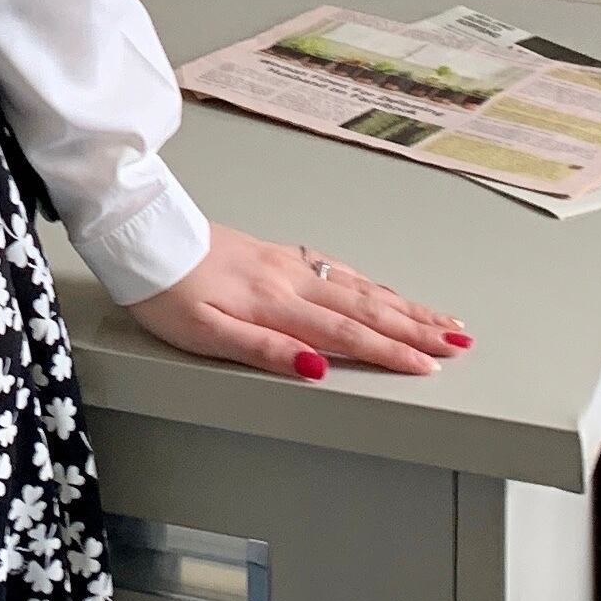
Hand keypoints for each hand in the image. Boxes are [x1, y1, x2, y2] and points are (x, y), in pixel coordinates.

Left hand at [121, 223, 473, 379]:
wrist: (140, 233)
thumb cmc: (164, 291)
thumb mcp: (203, 333)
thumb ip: (264, 349)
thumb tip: (317, 367)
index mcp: (274, 303)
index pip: (346, 333)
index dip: (391, 352)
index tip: (433, 367)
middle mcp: (288, 279)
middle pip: (364, 307)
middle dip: (416, 328)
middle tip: (461, 343)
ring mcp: (283, 262)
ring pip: (356, 285)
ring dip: (401, 304)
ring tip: (441, 318)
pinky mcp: (271, 252)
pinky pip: (334, 267)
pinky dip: (367, 281)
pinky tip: (379, 287)